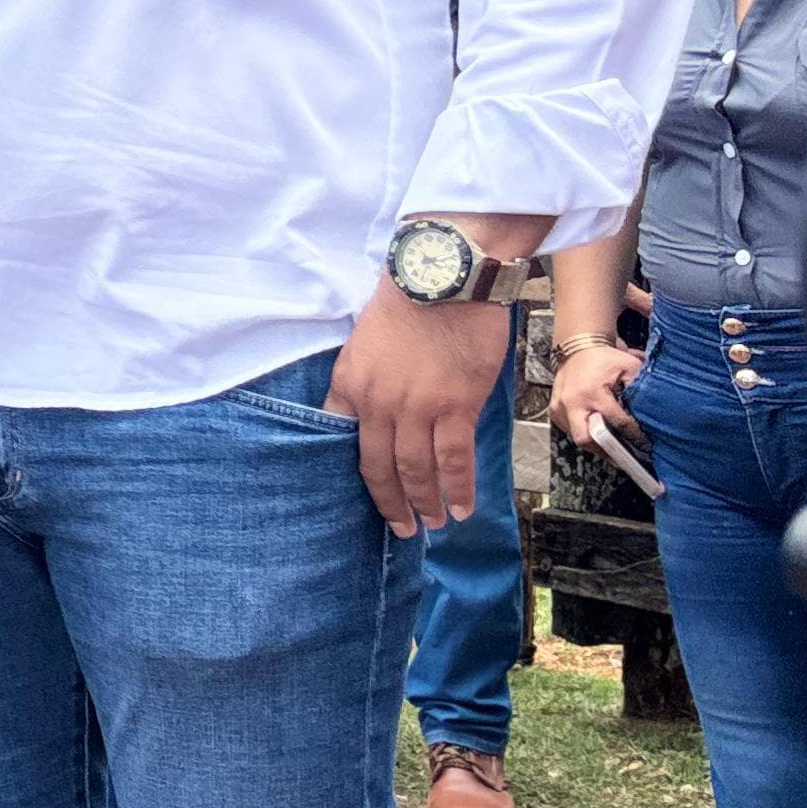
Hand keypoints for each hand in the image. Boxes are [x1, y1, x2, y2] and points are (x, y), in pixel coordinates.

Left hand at [326, 283, 512, 536]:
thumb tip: (376, 415)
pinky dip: (459, 487)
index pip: (345, 442)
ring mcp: (417, 408)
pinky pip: (454, 459)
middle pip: (381, 467)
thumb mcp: (364, 343)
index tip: (369, 497)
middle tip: (403, 529)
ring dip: (426, 502)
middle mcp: (378, 404)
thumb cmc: (406, 303)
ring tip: (434, 522)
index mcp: (349, 385)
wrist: (444, 278)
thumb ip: (364, 381)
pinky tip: (462, 506)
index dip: (359, 475)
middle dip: (392, 504)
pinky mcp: (455, 406)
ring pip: (417, 470)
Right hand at [548, 339, 642, 452]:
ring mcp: (559, 408)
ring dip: (595, 445)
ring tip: (613, 449)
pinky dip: (583, 433)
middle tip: (622, 459)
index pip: (616, 422)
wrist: (576, 349)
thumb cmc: (605, 359)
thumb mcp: (629, 366)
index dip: (633, 435)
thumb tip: (650, 410)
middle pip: (586, 439)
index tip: (645, 444)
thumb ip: (640, 386)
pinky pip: (569, 430)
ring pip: (576, 437)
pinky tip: (597, 434)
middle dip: (605, 451)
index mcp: (592, 393)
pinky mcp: (553, 411)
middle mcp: (572, 403)